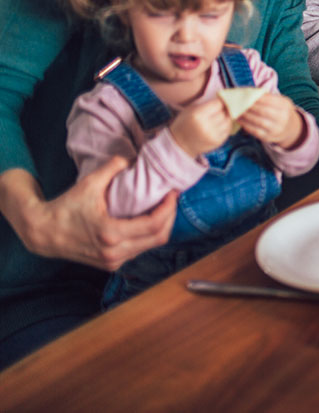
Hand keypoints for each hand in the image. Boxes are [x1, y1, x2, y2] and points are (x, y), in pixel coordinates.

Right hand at [0, 161, 175, 270]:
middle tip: (171, 199)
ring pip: (150, 246)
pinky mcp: (110, 265)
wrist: (42, 233)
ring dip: (161, 227)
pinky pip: (139, 251)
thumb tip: (131, 157)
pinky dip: (148, 237)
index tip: (172, 193)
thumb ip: (112, 167)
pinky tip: (147, 220)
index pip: (154, 224)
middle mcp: (113, 252)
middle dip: (170, 217)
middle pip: (158, 238)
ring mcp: (112, 261)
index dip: (169, 209)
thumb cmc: (65, 207)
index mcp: (110, 233)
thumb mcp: (88, 183)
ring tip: (162, 208)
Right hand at [169, 98, 234, 158]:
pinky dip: (226, 126)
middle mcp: (206, 126)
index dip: (219, 102)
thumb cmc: (185, 123)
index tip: (217, 102)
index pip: (218, 104)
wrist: (180, 143)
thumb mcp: (190, 109)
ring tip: (217, 118)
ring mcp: (212, 135)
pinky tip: (218, 125)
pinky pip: (228, 130)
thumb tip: (224, 99)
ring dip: (225, 118)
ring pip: (228, 121)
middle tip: (216, 111)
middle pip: (223, 112)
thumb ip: (206, 104)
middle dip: (221, 110)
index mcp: (197, 115)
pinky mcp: (217, 142)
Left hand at [236, 92, 304, 148]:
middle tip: (238, 102)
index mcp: (285, 106)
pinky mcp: (268, 137)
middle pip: (263, 111)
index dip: (256, 97)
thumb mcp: (280, 101)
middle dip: (249, 106)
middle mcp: (282, 118)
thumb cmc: (280, 111)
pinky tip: (239, 120)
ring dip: (245, 115)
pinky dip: (245, 125)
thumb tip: (250, 91)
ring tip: (237, 110)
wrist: (289, 128)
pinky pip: (255, 131)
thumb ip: (268, 97)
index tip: (245, 94)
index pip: (269, 100)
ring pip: (258, 121)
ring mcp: (276, 129)